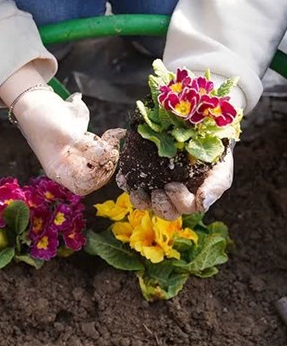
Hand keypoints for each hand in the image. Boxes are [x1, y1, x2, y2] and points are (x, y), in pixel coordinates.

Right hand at [13, 90, 122, 195]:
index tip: (104, 163)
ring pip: (103, 162)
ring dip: (112, 151)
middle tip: (112, 150)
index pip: (82, 186)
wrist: (37, 100)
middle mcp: (70, 164)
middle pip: (96, 176)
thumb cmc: (42, 120)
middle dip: (107, 164)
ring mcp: (79, 153)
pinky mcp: (86, 141)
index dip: (95, 179)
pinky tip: (115, 132)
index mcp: (60, 170)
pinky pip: (104, 147)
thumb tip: (106, 155)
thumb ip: (86, 146)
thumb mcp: (65, 133)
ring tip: (113, 136)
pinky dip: (112, 141)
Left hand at [118, 142, 234, 219]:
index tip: (173, 185)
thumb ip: (215, 187)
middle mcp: (171, 198)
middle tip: (158, 191)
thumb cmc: (214, 157)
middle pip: (162, 211)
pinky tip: (123, 178)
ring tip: (137, 190)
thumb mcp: (221, 170)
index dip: (177, 201)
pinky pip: (129, 184)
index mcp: (189, 201)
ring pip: (143, 203)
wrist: (201, 134)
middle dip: (158, 205)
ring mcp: (154, 188)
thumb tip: (203, 204)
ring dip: (139, 200)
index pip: (182, 208)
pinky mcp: (139, 176)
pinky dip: (125, 182)